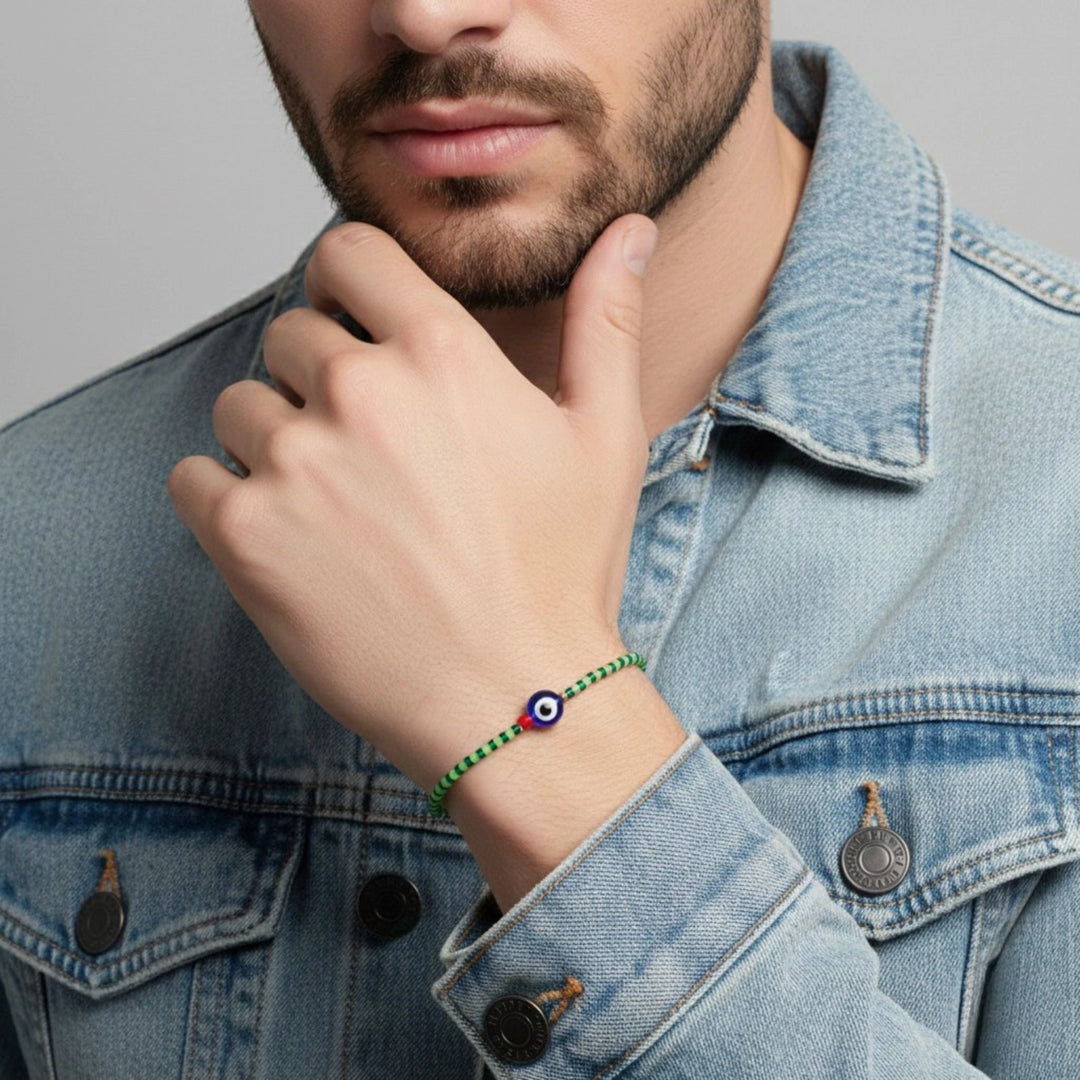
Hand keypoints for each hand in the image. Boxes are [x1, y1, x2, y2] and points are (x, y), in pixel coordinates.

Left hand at [166, 214, 658, 791]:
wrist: (516, 700)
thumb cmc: (563, 572)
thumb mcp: (604, 437)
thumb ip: (603, 320)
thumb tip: (629, 231)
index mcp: (442, 353)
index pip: (345, 252)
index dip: (345, 285)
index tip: (356, 324)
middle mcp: (360, 392)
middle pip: (289, 335)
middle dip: (319, 377)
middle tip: (369, 452)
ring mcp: (294, 463)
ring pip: (238, 406)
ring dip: (273, 440)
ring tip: (337, 505)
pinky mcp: (246, 535)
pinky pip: (193, 478)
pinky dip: (226, 498)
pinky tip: (293, 538)